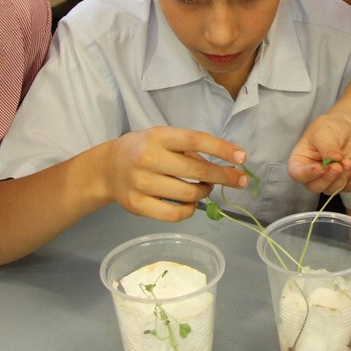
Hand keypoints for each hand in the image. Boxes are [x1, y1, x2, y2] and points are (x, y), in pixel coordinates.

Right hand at [101, 127, 247, 221]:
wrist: (108, 168)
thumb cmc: (144, 150)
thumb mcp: (163, 138)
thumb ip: (190, 150)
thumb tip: (227, 168)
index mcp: (158, 136)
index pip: (195, 140)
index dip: (221, 149)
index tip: (242, 157)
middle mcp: (147, 158)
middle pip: (196, 170)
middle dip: (224, 176)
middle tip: (240, 179)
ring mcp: (140, 183)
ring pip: (188, 194)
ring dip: (205, 192)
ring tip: (206, 188)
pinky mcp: (137, 205)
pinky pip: (174, 214)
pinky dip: (190, 210)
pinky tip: (192, 204)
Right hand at [287, 112, 350, 193]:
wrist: (349, 128)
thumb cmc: (330, 128)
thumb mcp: (324, 133)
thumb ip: (327, 148)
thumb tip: (334, 159)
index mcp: (300, 162)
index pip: (298, 174)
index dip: (308, 174)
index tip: (321, 168)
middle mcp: (312, 175)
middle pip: (315, 186)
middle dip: (328, 178)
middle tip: (338, 166)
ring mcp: (328, 180)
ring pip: (332, 189)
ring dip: (342, 177)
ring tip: (349, 161)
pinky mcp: (344, 182)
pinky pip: (348, 187)